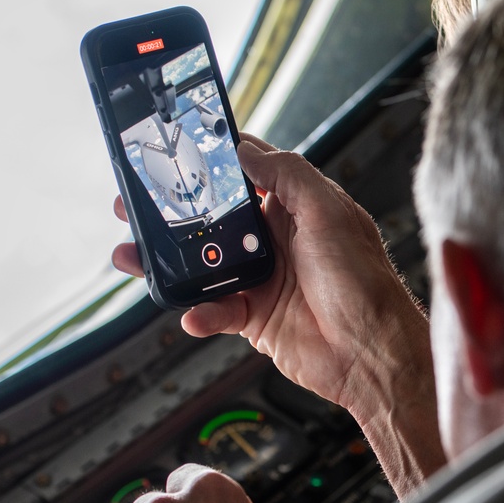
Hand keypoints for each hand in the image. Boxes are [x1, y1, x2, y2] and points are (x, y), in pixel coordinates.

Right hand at [113, 134, 445, 498]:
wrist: (371, 354)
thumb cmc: (364, 281)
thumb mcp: (329, 211)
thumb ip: (288, 174)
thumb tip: (245, 148)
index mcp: (296, 206)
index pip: (245, 172)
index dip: (211, 161)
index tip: (173, 150)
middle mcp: (276, 239)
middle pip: (212, 218)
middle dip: (172, 212)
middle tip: (133, 203)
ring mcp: (262, 278)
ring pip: (202, 264)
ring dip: (167, 262)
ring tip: (132, 255)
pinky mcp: (254, 316)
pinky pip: (214, 310)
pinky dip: (199, 312)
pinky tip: (193, 312)